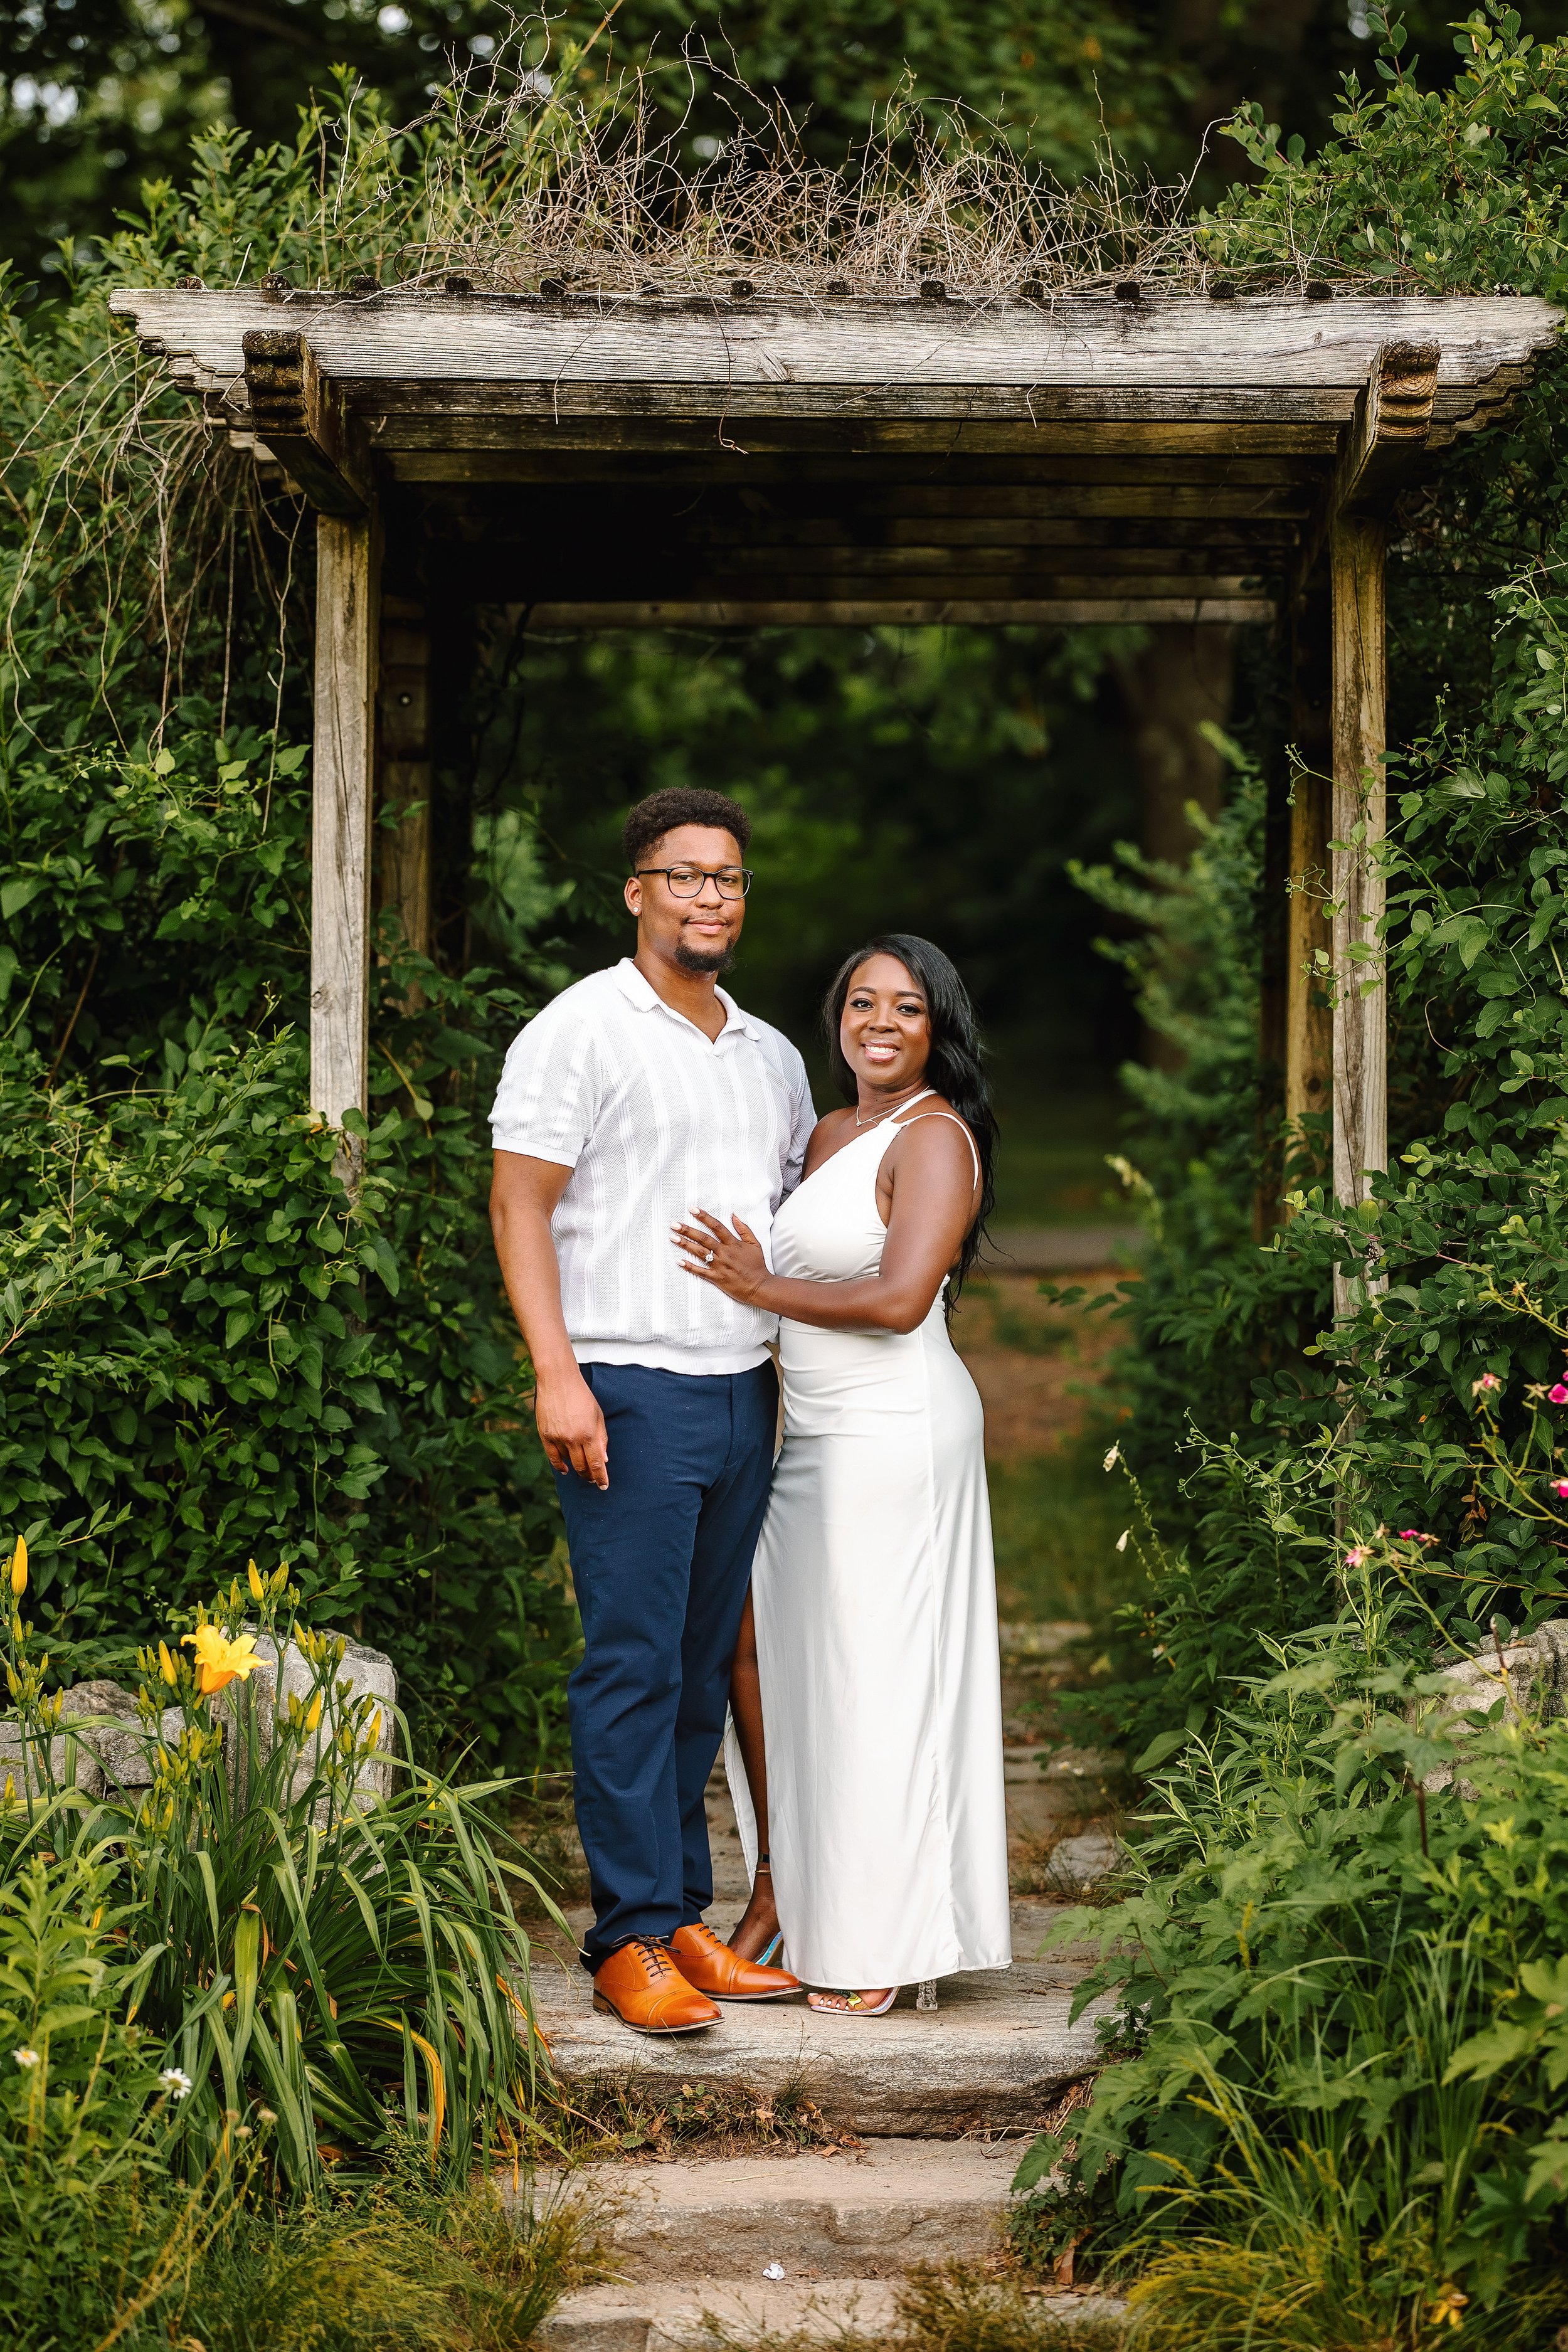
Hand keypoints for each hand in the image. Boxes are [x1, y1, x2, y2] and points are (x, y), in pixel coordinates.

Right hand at [534, 1364, 608, 1488]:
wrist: (558, 1380)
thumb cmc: (581, 1395)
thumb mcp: (597, 1415)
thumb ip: (601, 1438)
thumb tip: (604, 1459)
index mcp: (589, 1434)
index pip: (596, 1464)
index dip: (600, 1477)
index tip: (604, 1485)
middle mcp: (573, 1438)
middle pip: (582, 1466)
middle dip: (590, 1476)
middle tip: (594, 1480)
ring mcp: (557, 1438)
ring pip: (568, 1461)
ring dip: (577, 1469)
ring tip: (583, 1472)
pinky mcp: (545, 1435)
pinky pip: (552, 1456)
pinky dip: (559, 1465)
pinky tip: (565, 1469)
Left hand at [673, 1210, 771, 1307]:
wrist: (760, 1287)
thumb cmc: (757, 1266)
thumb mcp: (755, 1244)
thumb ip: (744, 1229)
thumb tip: (734, 1215)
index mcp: (734, 1244)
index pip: (717, 1226)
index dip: (704, 1217)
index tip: (693, 1210)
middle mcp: (725, 1253)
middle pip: (704, 1238)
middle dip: (688, 1230)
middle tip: (674, 1224)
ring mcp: (720, 1266)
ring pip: (700, 1252)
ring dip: (685, 1244)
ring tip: (673, 1237)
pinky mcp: (717, 1278)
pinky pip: (701, 1271)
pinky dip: (690, 1266)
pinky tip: (679, 1261)